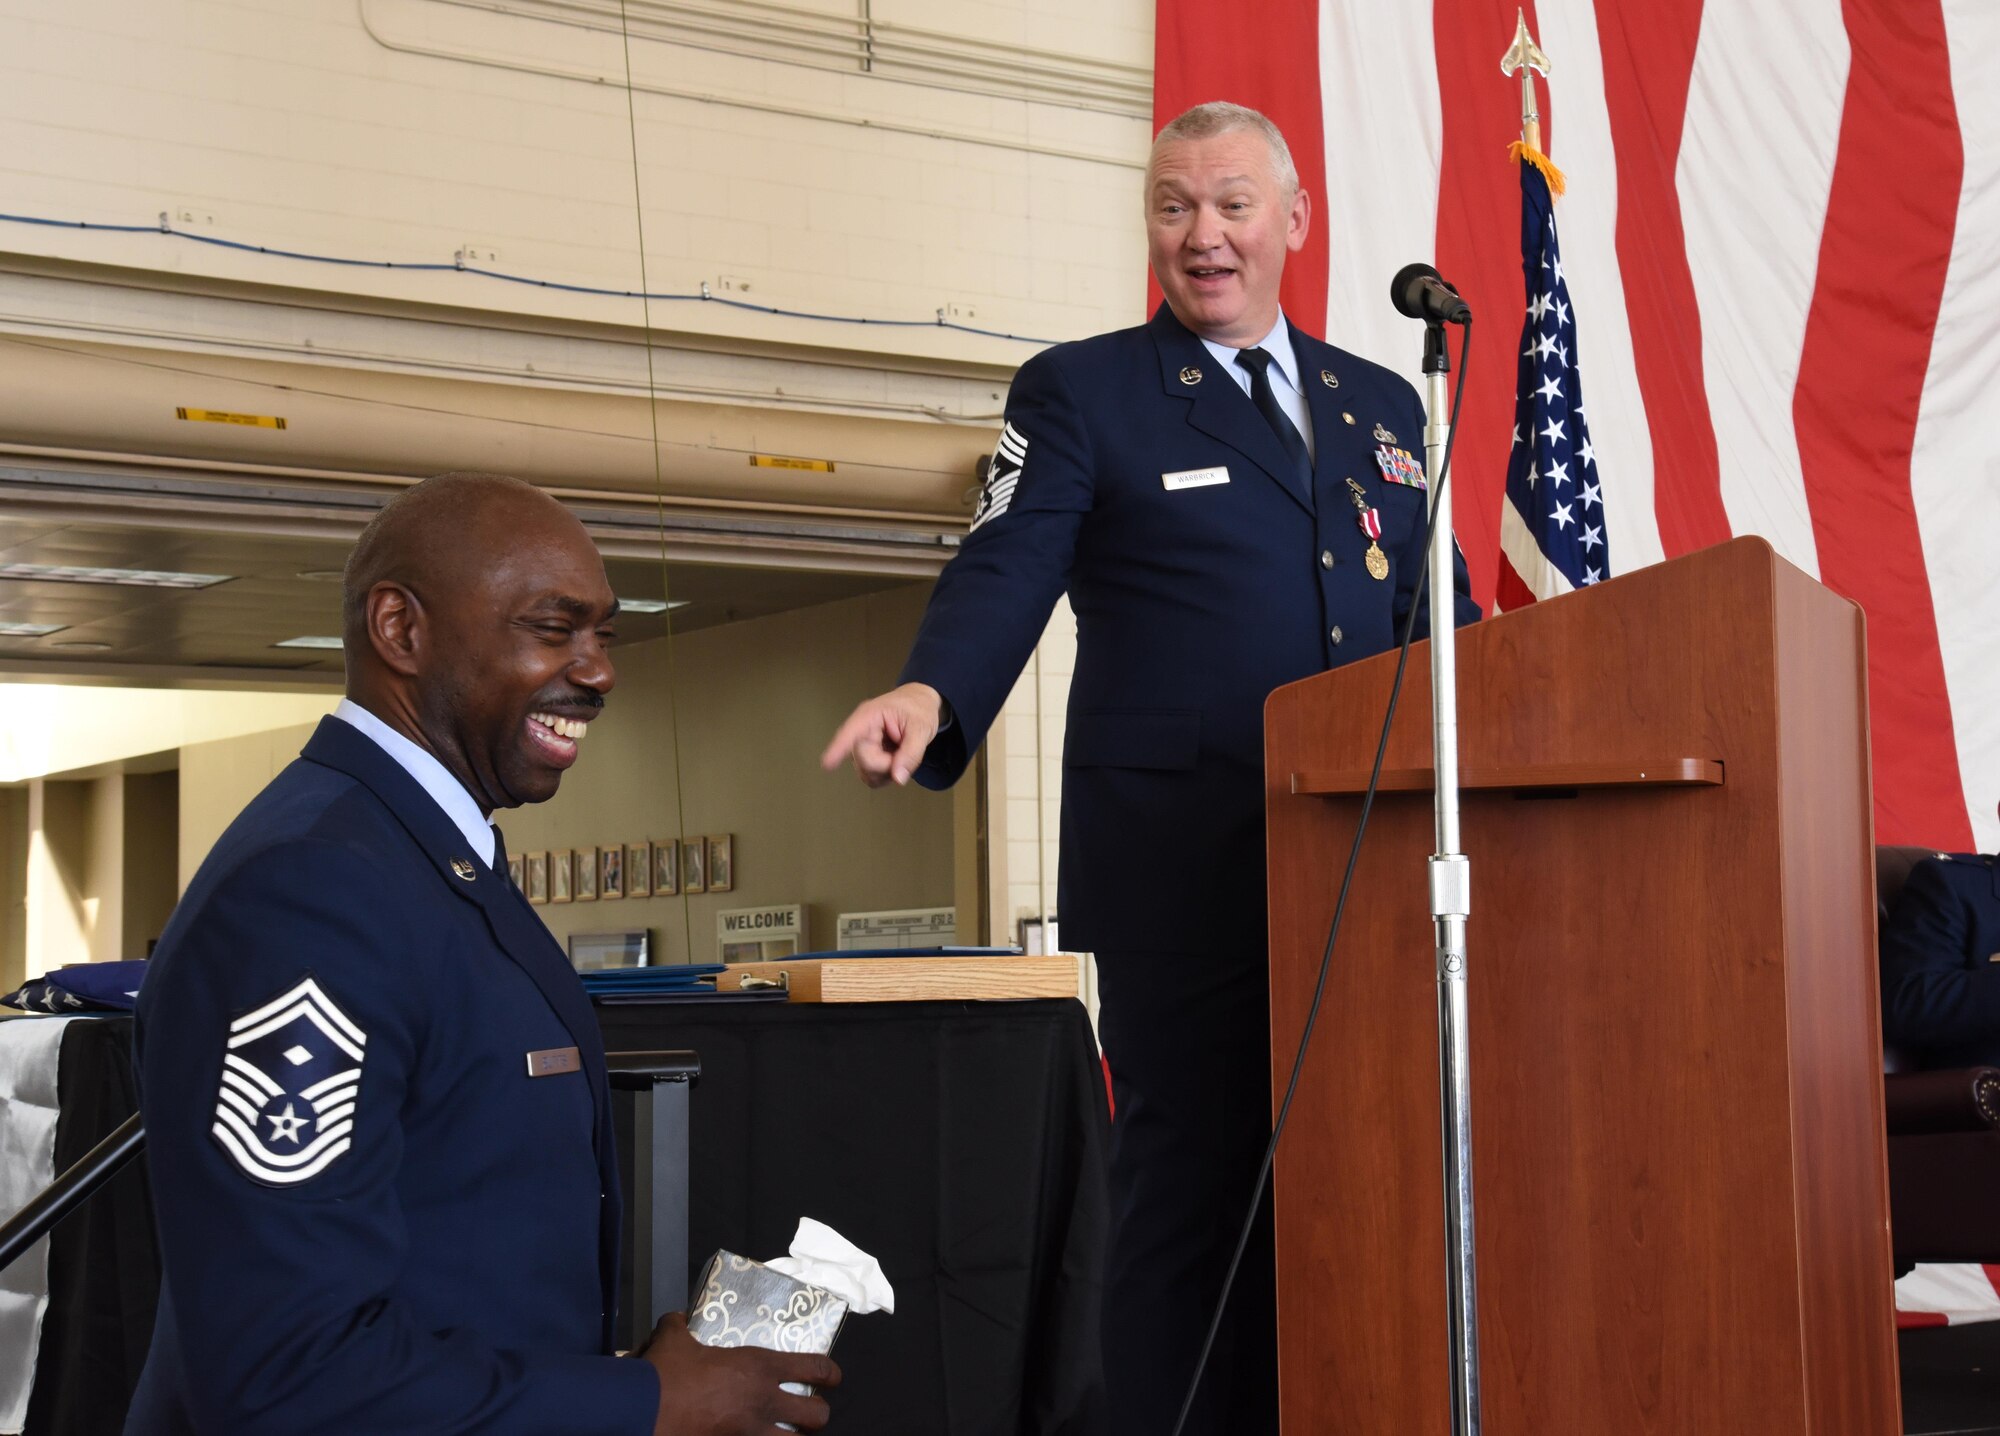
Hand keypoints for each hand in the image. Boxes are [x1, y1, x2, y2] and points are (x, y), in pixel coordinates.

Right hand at [637, 1312, 839, 1434]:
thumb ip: (680, 1326)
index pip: (814, 1367)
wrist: (643, 1411)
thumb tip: (676, 1319)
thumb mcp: (674, 1338)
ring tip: (788, 1435)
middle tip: (810, 1412)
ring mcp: (751, 1433)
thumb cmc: (665, 1373)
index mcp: (758, 1367)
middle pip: (816, 1416)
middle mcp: (763, 1402)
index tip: (833, 1377)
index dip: (830, 1373)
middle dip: (818, 1415)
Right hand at [820, 682, 943, 787]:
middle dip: (887, 764)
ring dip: (886, 772)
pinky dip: (885, 775)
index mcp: (870, 716)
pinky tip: (895, 760)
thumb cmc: (919, 708)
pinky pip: (871, 776)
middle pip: (864, 761)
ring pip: (866, 773)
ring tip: (901, 754)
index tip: (827, 764)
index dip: (838, 749)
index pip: (850, 733)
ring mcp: (861, 746)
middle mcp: (861, 732)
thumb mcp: (922, 728)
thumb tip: (898, 778)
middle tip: (905, 750)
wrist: (920, 703)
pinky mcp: (866, 757)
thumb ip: (911, 754)